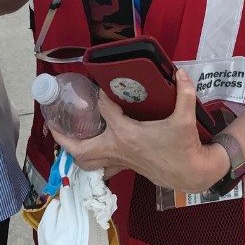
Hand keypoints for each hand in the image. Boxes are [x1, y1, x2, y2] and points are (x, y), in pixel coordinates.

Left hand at [49, 69, 228, 193]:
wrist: (191, 173)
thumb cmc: (184, 147)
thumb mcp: (185, 119)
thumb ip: (184, 93)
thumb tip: (180, 71)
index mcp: (127, 134)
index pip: (104, 109)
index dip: (101, 94)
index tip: (100, 83)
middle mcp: (118, 149)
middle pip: (81, 148)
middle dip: (64, 137)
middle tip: (54, 123)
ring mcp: (120, 160)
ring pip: (86, 162)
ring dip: (73, 151)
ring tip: (64, 137)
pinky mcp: (125, 167)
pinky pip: (100, 167)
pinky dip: (90, 160)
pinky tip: (88, 151)